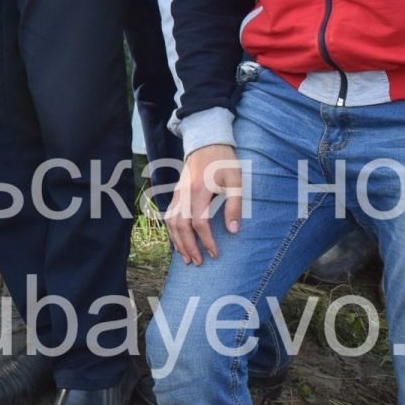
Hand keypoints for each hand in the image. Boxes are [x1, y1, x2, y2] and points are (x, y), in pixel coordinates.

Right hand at [165, 143, 242, 264]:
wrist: (206, 142)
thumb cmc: (224, 162)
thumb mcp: (235, 181)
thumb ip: (234, 206)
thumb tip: (233, 230)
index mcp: (199, 190)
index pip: (199, 223)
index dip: (206, 241)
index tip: (215, 254)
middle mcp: (184, 193)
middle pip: (180, 226)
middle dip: (188, 246)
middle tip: (197, 262)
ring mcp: (177, 192)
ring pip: (170, 221)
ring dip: (176, 241)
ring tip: (185, 257)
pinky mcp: (176, 192)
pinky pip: (169, 215)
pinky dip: (171, 231)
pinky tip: (178, 241)